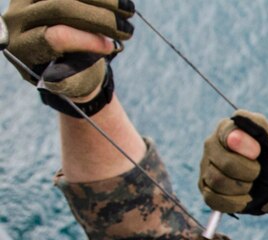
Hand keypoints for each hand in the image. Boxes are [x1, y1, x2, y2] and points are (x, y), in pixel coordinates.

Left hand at [3, 0, 133, 98]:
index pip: (54, 36)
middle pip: (61, 7)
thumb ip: (74, 77)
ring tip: (129, 11)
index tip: (110, 47)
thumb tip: (84, 62)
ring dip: (104, 1)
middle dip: (100, 18)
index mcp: (22, 46)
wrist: (57, 55)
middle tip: (127, 30)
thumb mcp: (71, 83)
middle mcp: (19, 16)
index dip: (86, 40)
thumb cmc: (68, 74)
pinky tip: (119, 3)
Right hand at [199, 110, 267, 214]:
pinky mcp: (207, 192)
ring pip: (218, 182)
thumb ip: (256, 123)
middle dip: (249, 172)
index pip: (230, 138)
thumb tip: (236, 118)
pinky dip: (235, 202)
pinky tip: (244, 197)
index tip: (259, 152)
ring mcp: (206, 170)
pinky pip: (214, 200)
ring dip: (243, 187)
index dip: (249, 149)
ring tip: (250, 183)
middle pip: (225, 164)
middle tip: (257, 171)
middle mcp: (211, 148)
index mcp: (224, 131)